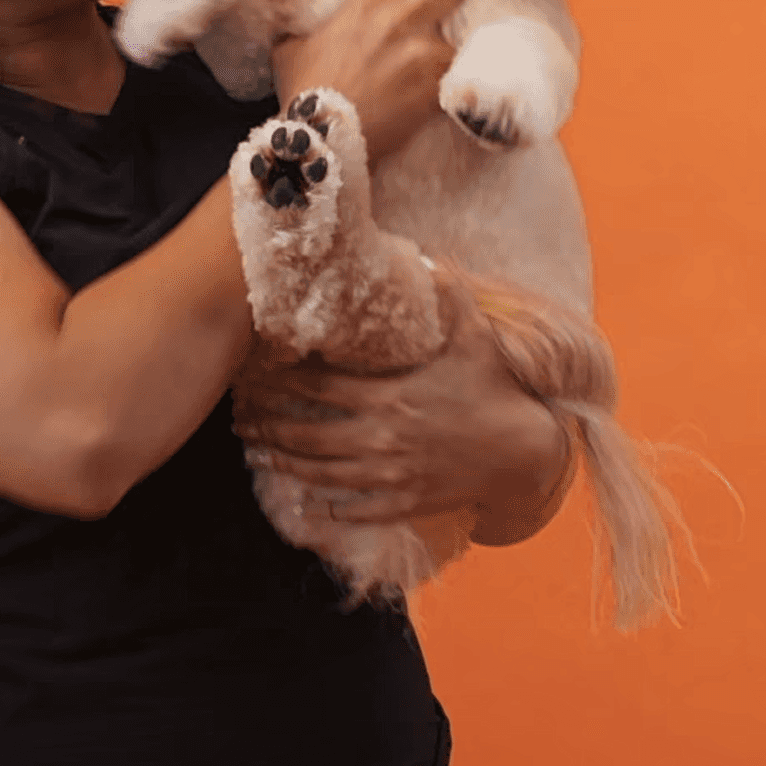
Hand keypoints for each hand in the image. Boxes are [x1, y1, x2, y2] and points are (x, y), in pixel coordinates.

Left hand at [232, 270, 575, 537]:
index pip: (318, 386)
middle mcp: (381, 436)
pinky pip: (356, 508)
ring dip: (284, 462)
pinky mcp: (405, 502)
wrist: (525, 450)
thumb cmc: (494, 387)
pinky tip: (312, 500)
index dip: (281, 380)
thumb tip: (426, 256)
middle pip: (305, 434)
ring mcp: (391, 474)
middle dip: (267, 426)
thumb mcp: (473, 334)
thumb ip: (447, 294)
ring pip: (321, 473)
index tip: (255, 374)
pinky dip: (330, 506)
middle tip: (239, 419)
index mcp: (389, 394)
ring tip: (258, 452)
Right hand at [270, 0, 482, 165]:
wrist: (321, 134)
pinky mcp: (436, 85)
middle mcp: (401, 16)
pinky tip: (477, 74)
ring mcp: (423, 51)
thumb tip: (299, 32)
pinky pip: (465, 72)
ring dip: (476, 31)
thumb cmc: (304, 90)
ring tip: (486, 34)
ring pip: (469, 30)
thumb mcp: (294, 46)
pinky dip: (471, 73)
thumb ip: (308, 30)